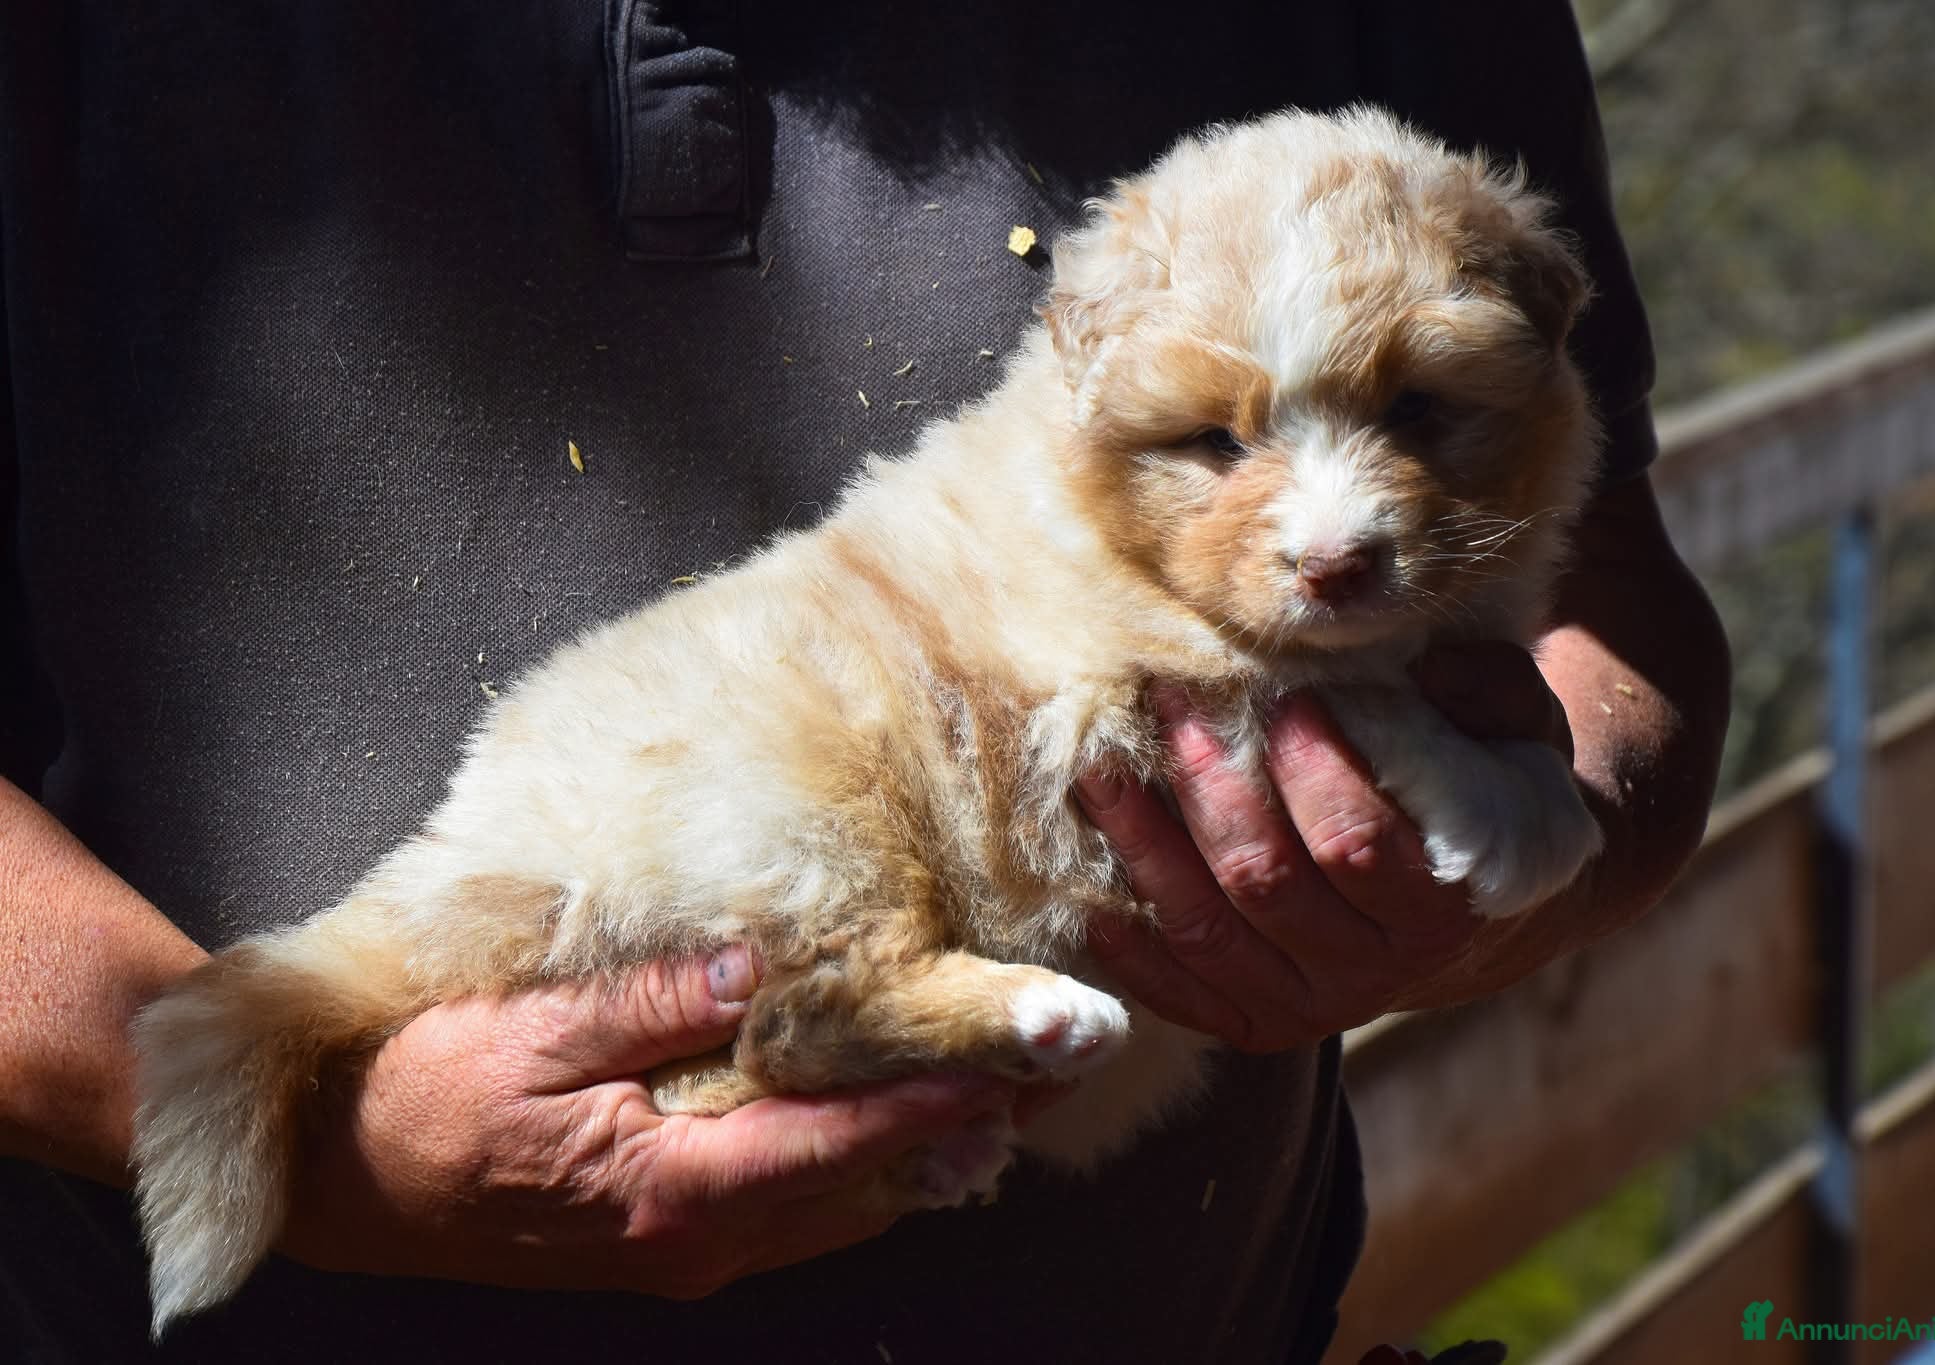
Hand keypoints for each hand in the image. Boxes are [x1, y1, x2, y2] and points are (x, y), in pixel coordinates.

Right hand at [278, 948, 1016, 1297]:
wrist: (345, 1182)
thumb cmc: (426, 1099)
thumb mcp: (531, 1032)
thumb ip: (651, 1002)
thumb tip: (756, 963)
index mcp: (670, 1188)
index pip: (836, 1145)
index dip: (931, 1106)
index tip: (1017, 1069)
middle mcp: (698, 1241)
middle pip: (864, 1191)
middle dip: (961, 1134)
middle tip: (1052, 1078)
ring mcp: (690, 1254)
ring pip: (841, 1214)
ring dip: (926, 1159)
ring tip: (1010, 1102)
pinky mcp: (676, 1246)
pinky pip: (800, 1217)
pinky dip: (866, 1176)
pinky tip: (907, 1138)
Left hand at [1075, 641, 1572, 1051]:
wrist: (1479, 904)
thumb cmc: (1492, 791)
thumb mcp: (1521, 735)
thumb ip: (1491, 693)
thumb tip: (1430, 669)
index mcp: (1444, 908)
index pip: (1356, 843)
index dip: (1309, 769)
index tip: (1280, 692)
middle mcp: (1375, 975)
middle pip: (1263, 883)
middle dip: (1207, 785)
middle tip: (1170, 698)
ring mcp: (1308, 1007)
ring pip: (1204, 931)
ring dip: (1142, 846)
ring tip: (1099, 766)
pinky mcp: (1255, 1022)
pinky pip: (1176, 990)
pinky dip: (1125, 942)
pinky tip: (1084, 879)